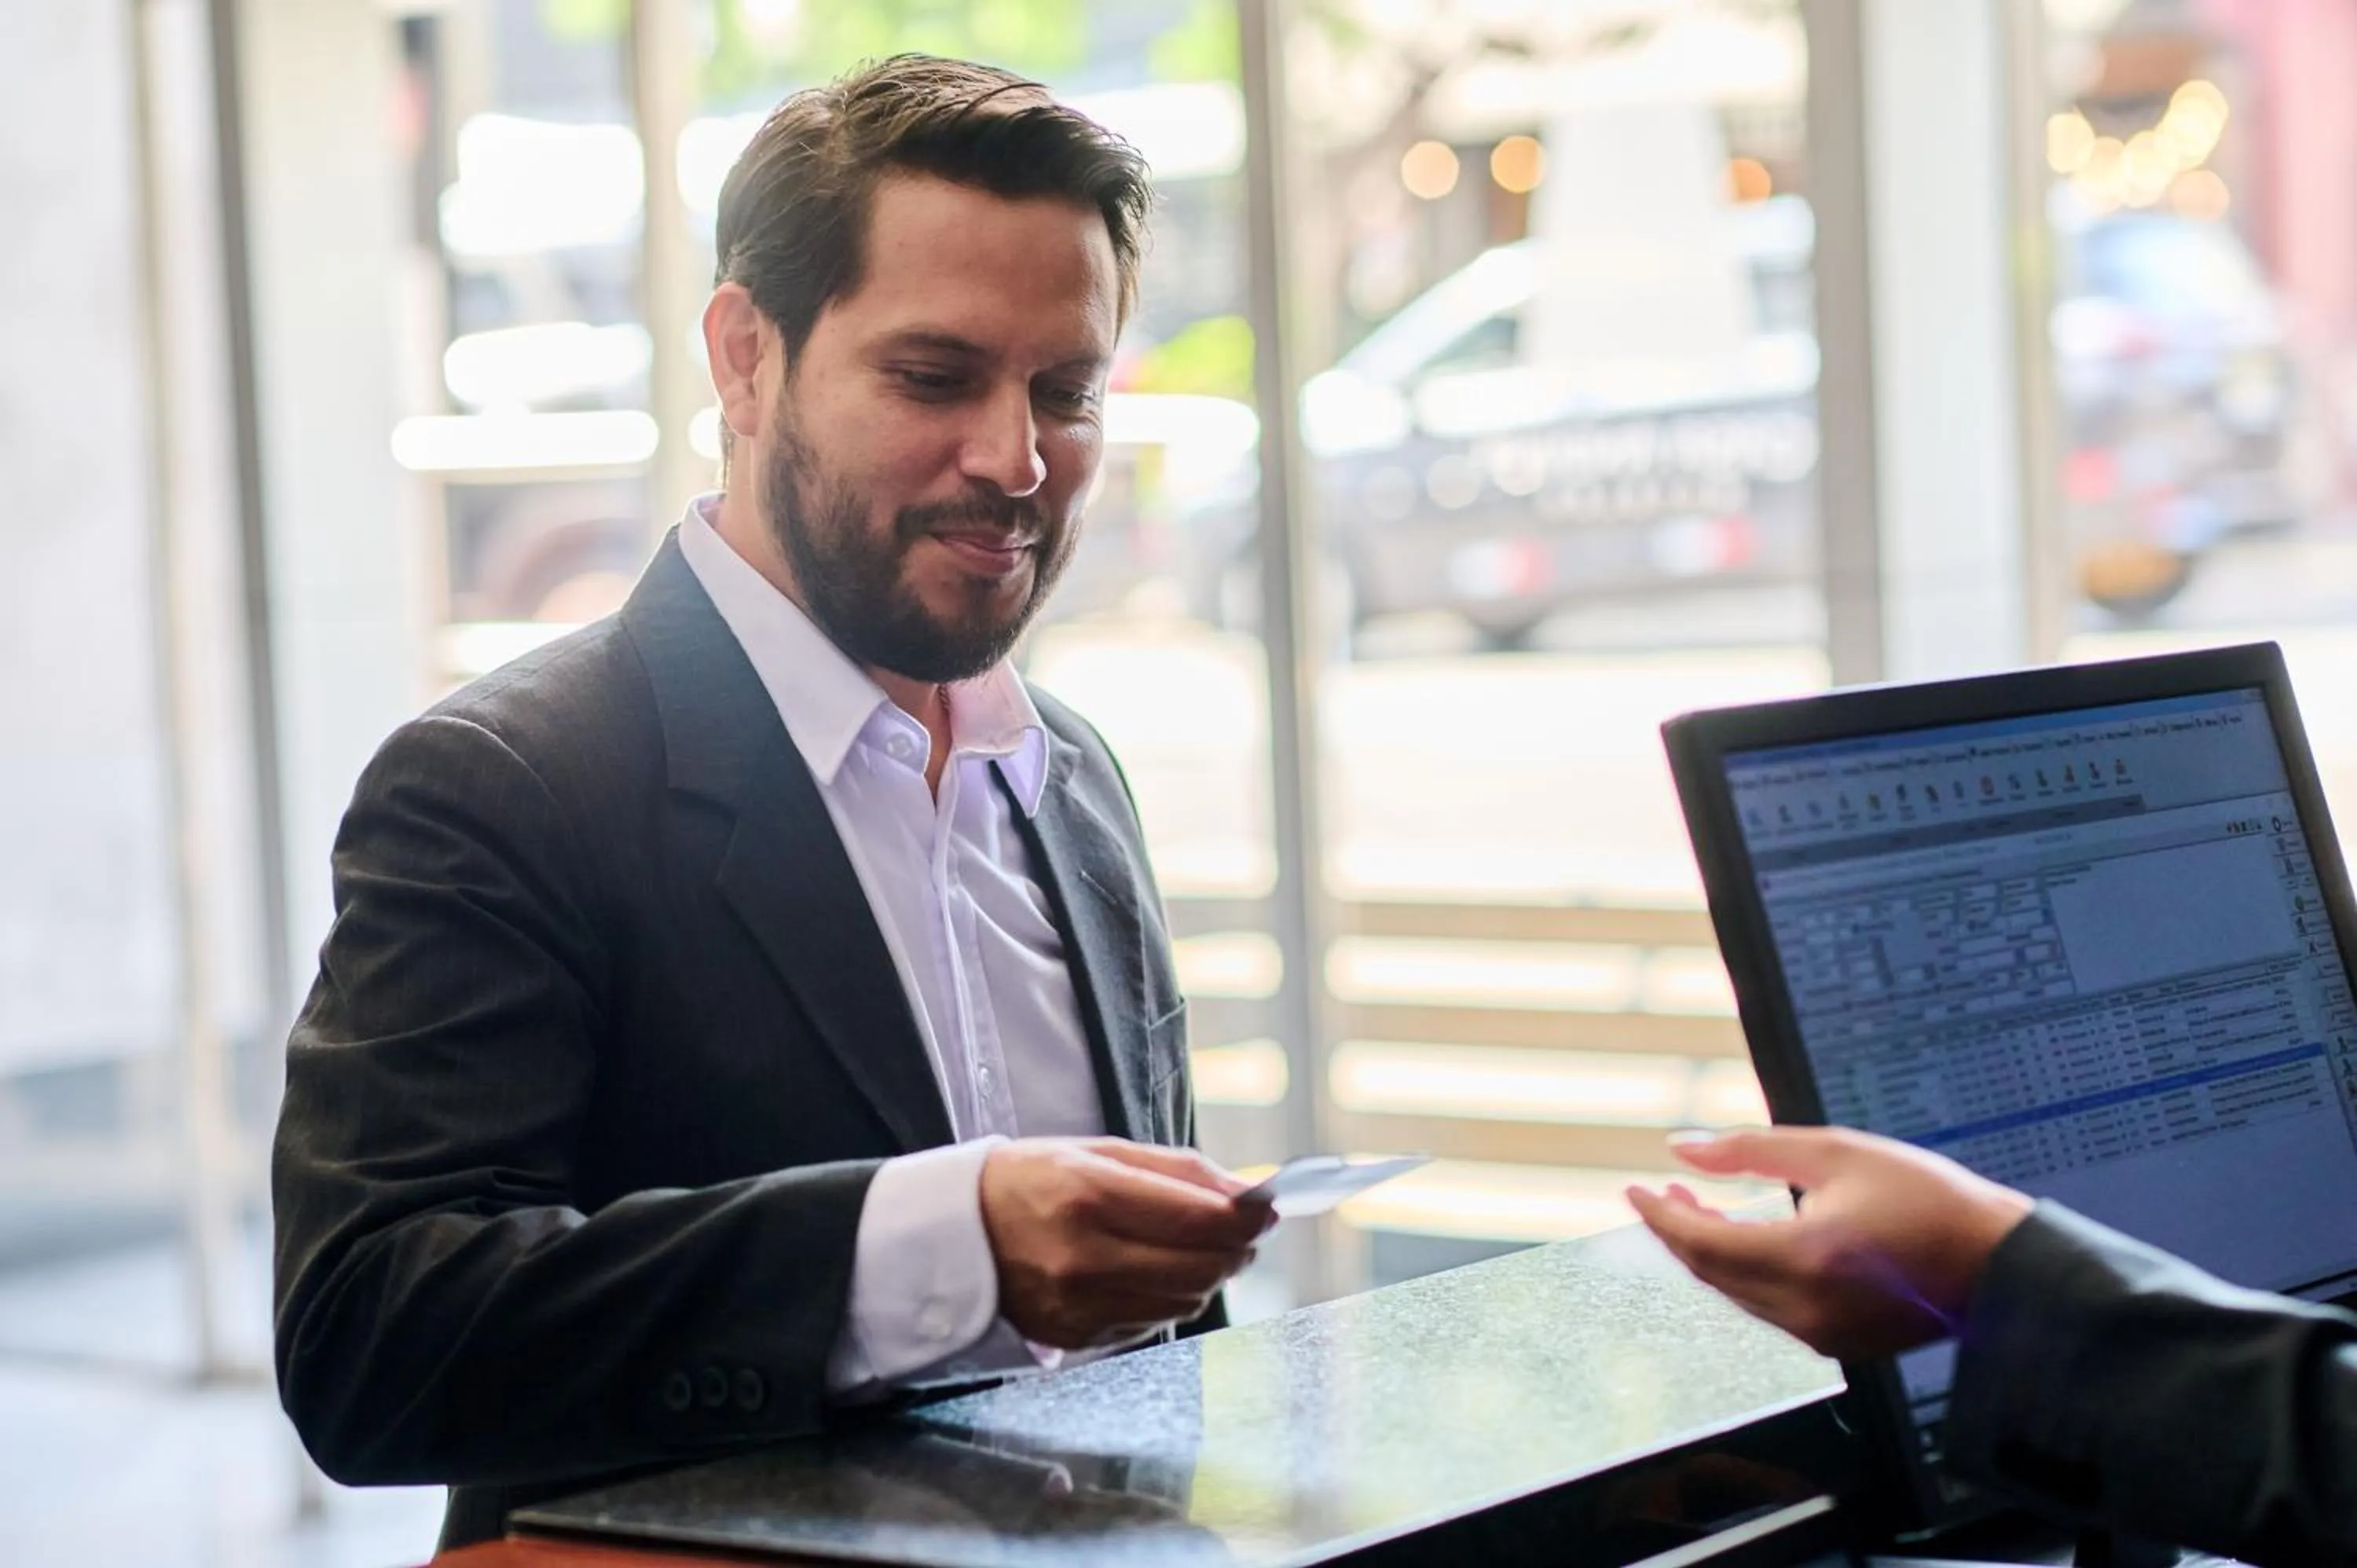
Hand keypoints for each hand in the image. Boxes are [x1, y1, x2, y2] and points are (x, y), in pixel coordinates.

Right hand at [978, 1138, 1272, 1350]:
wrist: (955, 1233)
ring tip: (1201, 1247)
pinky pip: (1153, 1320)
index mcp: (1088, 1196)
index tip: (1268, 1207)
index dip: (1246, 1216)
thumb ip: (1178, 1172)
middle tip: (1246, 1230)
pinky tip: (1156, 1271)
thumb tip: (1248, 1194)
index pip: (1198, 1220)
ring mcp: (1078, 1305)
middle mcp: (1084, 1257)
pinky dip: (1170, 1295)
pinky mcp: (1076, 1337)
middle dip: (1237, 1248)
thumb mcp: (1098, 1152)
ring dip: (1208, 1274)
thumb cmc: (1032, 1181)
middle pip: (1201, 1267)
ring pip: (1185, 1300)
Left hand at [1626, 1126, 2033, 1357]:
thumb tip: (1680, 1148)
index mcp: (1803, 1259)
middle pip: (1711, 1274)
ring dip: (1712, 1254)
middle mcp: (1805, 1308)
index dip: (1659, 1216)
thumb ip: (1748, 1149)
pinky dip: (1748, 1276)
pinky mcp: (1839, 1344)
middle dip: (1680, 1232)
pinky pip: (1770, 1310)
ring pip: (1738, 1295)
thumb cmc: (1926, 1199)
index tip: (1632, 1189)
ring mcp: (1822, 1334)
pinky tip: (1751, 1241)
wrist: (1998, 1262)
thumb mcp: (1834, 1152)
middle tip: (1666, 1193)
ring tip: (1703, 1209)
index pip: (1700, 1244)